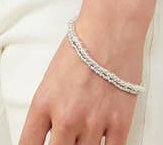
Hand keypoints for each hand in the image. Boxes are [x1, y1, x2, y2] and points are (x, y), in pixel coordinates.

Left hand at [18, 16, 147, 144]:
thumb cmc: (81, 46)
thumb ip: (49, 111)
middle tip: (64, 140)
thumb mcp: (50, 79)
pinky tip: (101, 142)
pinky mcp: (119, 123)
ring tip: (82, 137)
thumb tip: (52, 136)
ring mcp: (93, 123)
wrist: (111, 28)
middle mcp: (66, 117)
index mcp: (43, 103)